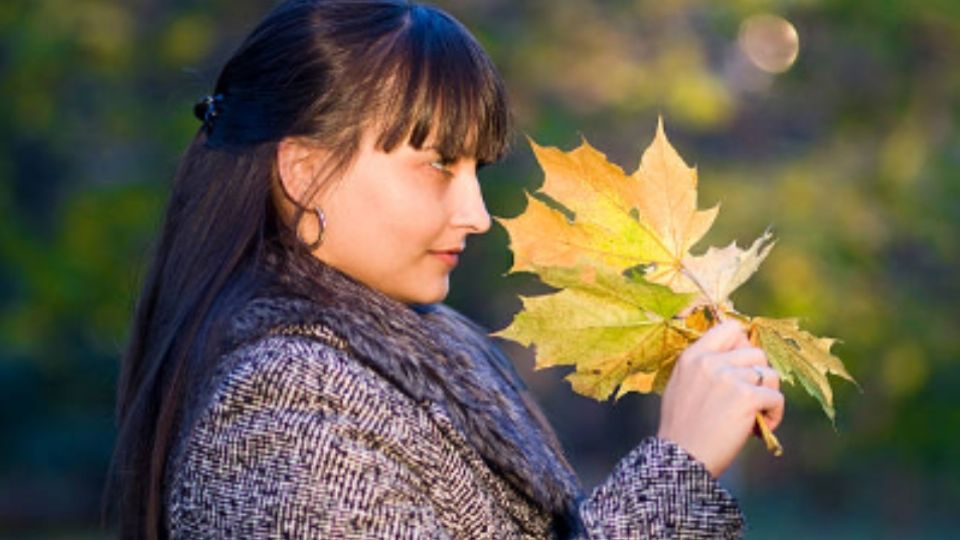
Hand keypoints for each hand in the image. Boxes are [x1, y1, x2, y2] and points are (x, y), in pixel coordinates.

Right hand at [657, 320, 784, 477]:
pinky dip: (774, 414)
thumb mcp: (682, 386)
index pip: (730, 328)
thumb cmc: (682, 428)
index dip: (743, 344)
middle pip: (756, 353)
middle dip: (759, 376)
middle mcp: (710, 361)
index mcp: (693, 356)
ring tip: (757, 415)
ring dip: (768, 395)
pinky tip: (760, 428)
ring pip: (770, 375)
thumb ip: (705, 367)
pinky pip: (776, 397)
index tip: (743, 366)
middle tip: (751, 398)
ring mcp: (729, 377)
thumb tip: (741, 356)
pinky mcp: (746, 397)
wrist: (681, 458)